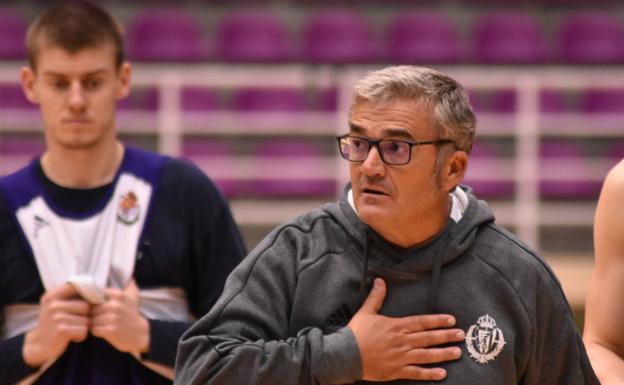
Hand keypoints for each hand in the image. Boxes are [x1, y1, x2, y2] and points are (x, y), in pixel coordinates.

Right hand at [23, 283, 89, 366]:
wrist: (39, 345)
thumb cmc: (54, 323)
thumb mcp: (56, 306)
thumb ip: (71, 295)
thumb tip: (97, 288)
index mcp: (52, 296)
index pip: (77, 286)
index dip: (87, 293)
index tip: (89, 301)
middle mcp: (53, 305)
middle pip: (86, 306)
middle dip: (85, 316)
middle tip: (74, 322)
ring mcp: (57, 317)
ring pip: (86, 320)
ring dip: (83, 327)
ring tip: (71, 330)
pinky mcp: (62, 330)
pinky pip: (84, 331)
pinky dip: (80, 336)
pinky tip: (70, 337)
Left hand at [90, 280, 148, 355]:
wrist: (141, 334)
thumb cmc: (133, 314)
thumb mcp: (134, 296)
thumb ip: (129, 284)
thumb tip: (128, 275)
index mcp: (119, 295)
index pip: (96, 294)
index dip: (95, 301)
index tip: (98, 305)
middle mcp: (116, 306)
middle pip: (92, 308)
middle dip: (94, 313)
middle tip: (98, 317)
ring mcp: (113, 318)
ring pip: (92, 319)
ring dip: (94, 323)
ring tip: (101, 324)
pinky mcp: (110, 331)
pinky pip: (94, 329)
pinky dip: (96, 331)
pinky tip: (102, 331)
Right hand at [348, 278, 463, 381]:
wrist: (345, 355)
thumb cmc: (356, 333)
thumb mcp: (366, 312)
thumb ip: (376, 297)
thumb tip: (379, 280)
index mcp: (396, 326)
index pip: (421, 322)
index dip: (437, 320)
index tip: (451, 320)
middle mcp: (402, 341)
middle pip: (428, 338)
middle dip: (446, 336)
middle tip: (461, 335)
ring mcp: (400, 357)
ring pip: (426, 355)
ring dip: (443, 354)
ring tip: (457, 353)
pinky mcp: (396, 371)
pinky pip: (416, 373)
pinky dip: (429, 374)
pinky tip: (442, 373)